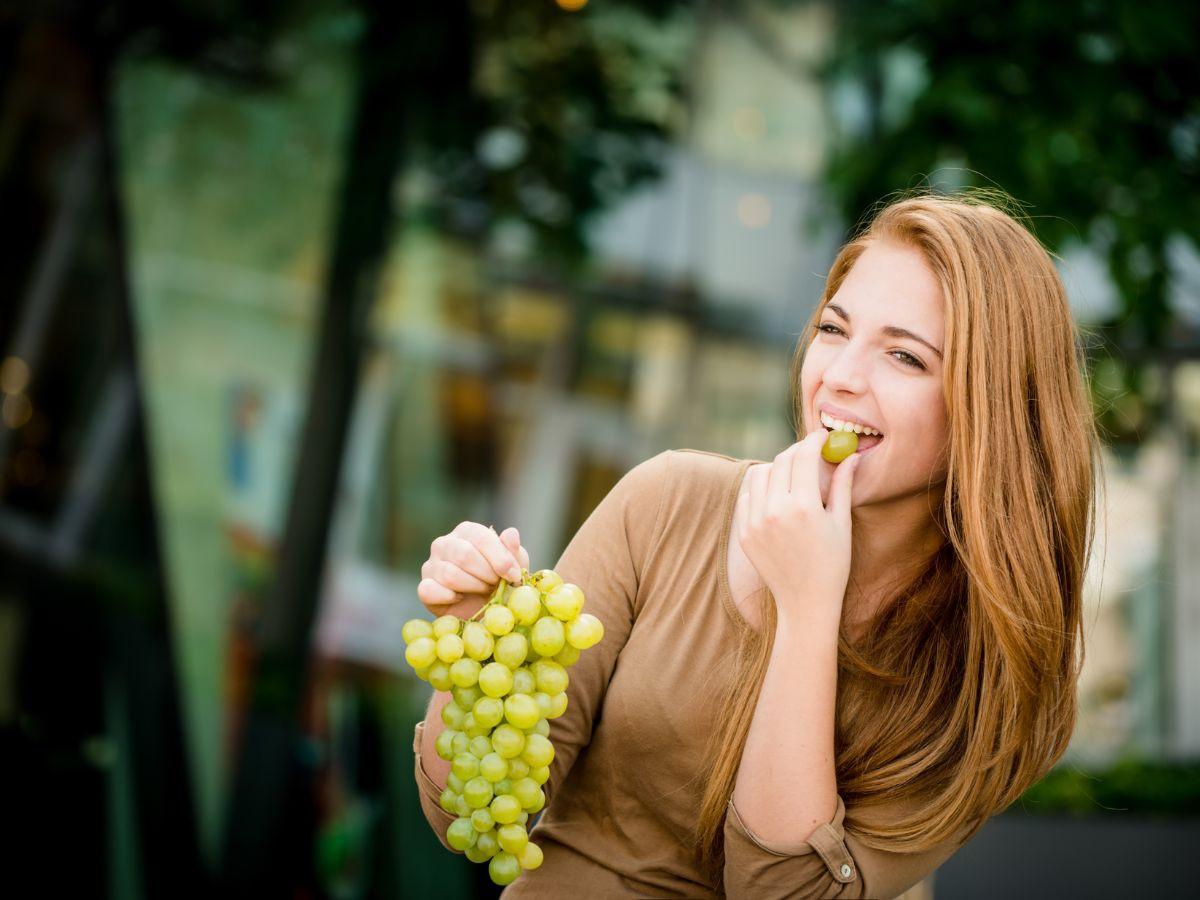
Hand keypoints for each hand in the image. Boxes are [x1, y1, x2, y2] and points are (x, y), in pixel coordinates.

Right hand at [417, 522, 530, 619]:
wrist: (486, 609)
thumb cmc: (500, 580)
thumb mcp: (514, 565)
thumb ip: (513, 550)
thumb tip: (510, 534)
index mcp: (466, 531)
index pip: (480, 536)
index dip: (500, 558)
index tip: (514, 576)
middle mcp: (444, 543)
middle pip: (464, 555)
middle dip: (487, 574)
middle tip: (496, 584)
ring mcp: (430, 565)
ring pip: (450, 574)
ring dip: (473, 587)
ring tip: (483, 590)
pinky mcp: (424, 588)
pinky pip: (429, 590)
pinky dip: (448, 597)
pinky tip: (460, 599)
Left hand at [734, 427, 858, 628]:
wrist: (805, 602)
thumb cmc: (832, 564)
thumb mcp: (842, 523)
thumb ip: (843, 485)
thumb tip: (851, 454)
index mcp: (804, 507)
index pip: (803, 456)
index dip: (813, 440)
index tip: (821, 436)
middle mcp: (775, 511)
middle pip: (781, 461)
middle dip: (797, 452)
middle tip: (809, 453)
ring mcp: (755, 522)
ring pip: (760, 473)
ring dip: (776, 467)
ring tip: (793, 476)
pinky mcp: (743, 532)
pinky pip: (747, 494)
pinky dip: (760, 487)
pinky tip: (776, 495)